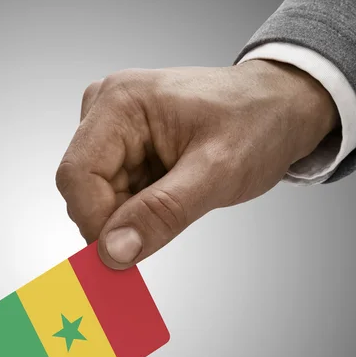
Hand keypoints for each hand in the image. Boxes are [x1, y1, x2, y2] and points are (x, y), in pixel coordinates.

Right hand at [56, 61, 338, 268]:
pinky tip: (172, 195)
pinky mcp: (123, 148)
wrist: (278, 108)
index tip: (126, 254)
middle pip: (84, 189)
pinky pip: (114, 195)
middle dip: (119, 220)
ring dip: (133, 216)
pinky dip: (139, 210)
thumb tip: (113, 252)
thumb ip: (162, 212)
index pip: (77, 176)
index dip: (96, 222)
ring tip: (180, 198)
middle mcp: (106, 111)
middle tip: (168, 223)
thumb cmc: (257, 123)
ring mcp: (112, 129)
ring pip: (97, 198)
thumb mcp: (217, 172)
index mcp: (120, 102)